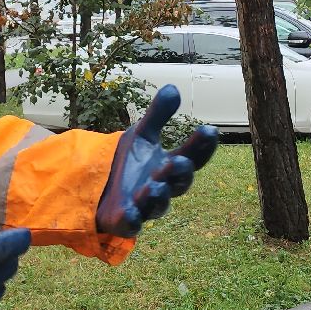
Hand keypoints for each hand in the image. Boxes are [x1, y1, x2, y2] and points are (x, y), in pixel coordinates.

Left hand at [96, 86, 219, 238]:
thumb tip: (172, 87)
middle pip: (179, 182)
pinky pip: (132, 222)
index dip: (202, 146)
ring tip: (154, 185)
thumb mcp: (141, 134)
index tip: (210, 130)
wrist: (100, 189)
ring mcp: (146, 206)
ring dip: (158, 195)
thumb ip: (157, 115)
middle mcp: (164, 187)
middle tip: (178, 160)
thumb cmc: (130, 163)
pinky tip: (130, 210)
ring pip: (158, 204)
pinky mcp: (126, 221)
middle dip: (180, 172)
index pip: (192, 156)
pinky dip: (133, 218)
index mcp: (170, 165)